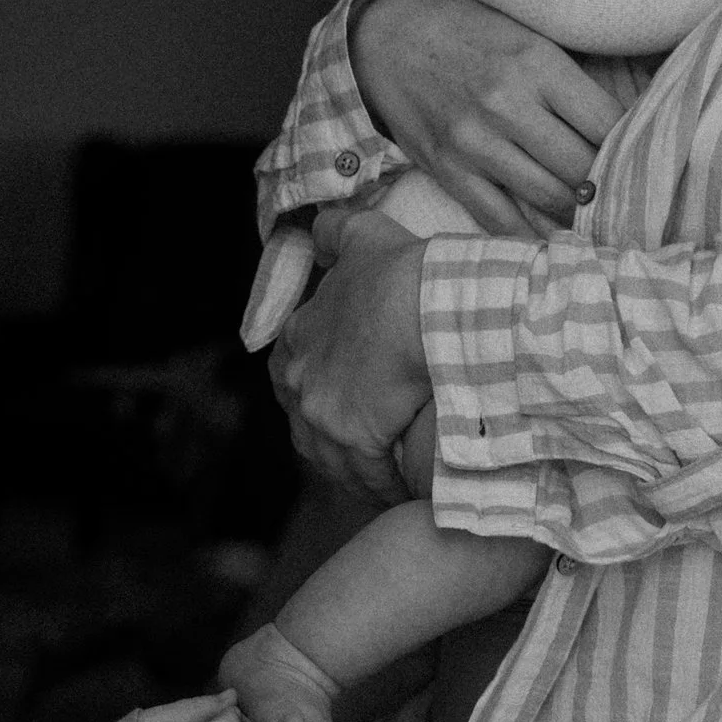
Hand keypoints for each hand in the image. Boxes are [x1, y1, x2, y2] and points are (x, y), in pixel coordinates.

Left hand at [270, 210, 430, 503]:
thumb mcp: (364, 236)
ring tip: (384, 477)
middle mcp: (300, 379)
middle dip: (333, 435)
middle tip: (366, 444)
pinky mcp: (352, 440)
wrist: (429, 308)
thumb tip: (319, 232)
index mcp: (298, 337)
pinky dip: (382, 483)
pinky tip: (403, 489)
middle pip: (308, 422)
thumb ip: (335, 232)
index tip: (344, 398)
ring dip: (357, 468)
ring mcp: (321, 413)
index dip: (318, 387)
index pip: (292, 373)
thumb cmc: (401, 273)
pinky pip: (365, 475)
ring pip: (333, 456)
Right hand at [352, 0, 616, 231]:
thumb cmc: (467, 29)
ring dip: (579, 214)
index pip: (609, 123)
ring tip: (602, 218)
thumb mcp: (527, 28)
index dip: (636, 146)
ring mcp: (474, 143)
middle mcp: (506, 105)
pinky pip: (499, 219)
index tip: (649, 157)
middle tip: (632, 198)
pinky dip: (531, 233)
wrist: (385, 38)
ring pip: (549, 199)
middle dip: (611, 187)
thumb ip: (573, 69)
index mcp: (538, 62)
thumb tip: (635, 110)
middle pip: (583, 169)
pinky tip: (554, 236)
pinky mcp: (447, 170)